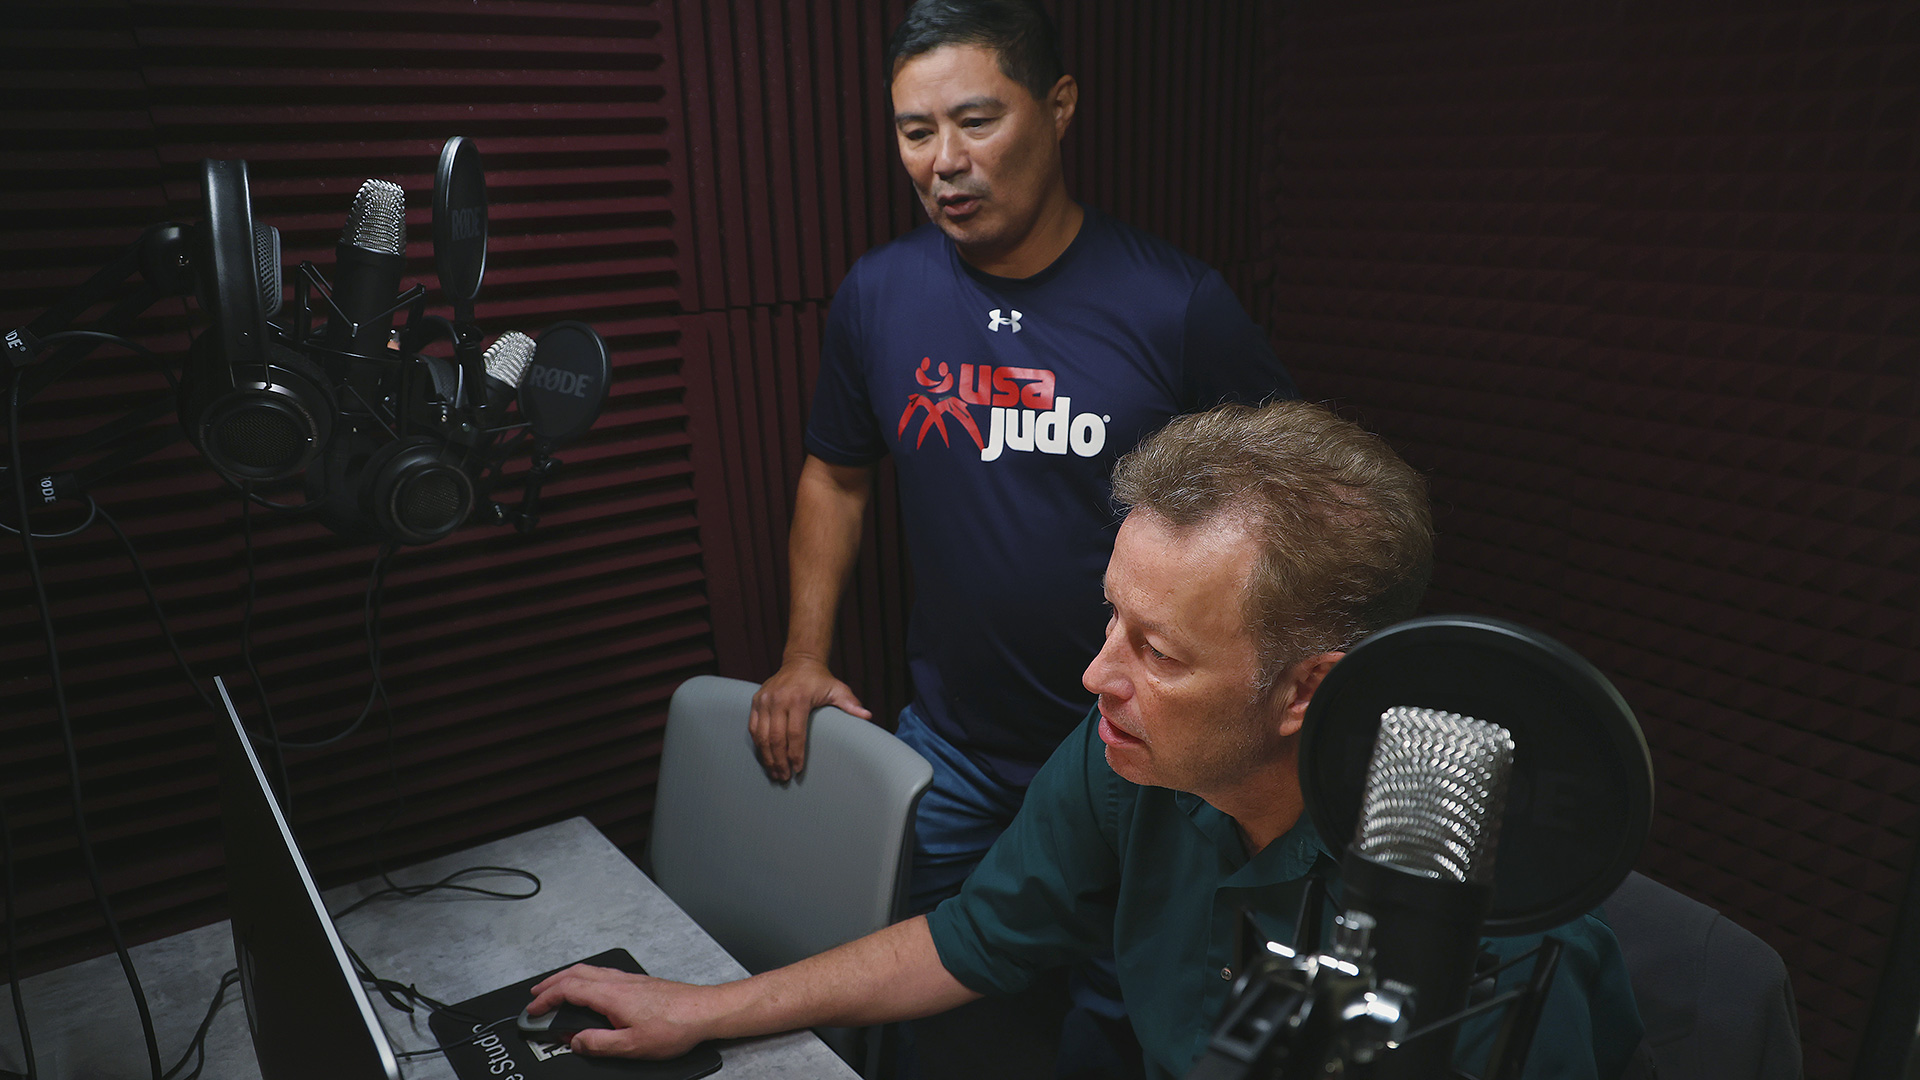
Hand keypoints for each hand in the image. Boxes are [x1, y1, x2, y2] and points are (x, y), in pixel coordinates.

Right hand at [526, 963, 714, 1058]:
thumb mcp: (632, 1045)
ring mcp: (629, 979)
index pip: (568, 990)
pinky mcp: (638, 982)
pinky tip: (589, 989)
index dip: (545, 998)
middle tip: (536, 995)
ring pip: (589, 970)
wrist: (704, 1011)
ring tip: (556, 990)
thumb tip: (576, 1041)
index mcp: (611, 995)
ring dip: (567, 978)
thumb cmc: (675, 1025)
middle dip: (551, 983)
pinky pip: (602, 973)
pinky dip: (584, 979)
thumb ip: (599, 1044)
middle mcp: (618, 981)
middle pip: (575, 973)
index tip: (533, 1009)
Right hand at [749, 656, 870, 780]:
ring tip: (774, 773)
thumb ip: (851, 704)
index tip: (798, 770)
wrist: (800, 662)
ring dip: (767, 757)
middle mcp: (778, 699)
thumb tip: (867, 717)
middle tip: (784, 777)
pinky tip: (765, 757)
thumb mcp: (838, 689)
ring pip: (761, 736)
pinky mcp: (756, 701)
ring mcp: (764, 700)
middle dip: (779, 761)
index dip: (795, 754)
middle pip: (775, 738)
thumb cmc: (821, 680)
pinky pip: (753, 728)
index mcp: (799, 698)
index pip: (795, 733)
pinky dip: (758, 745)